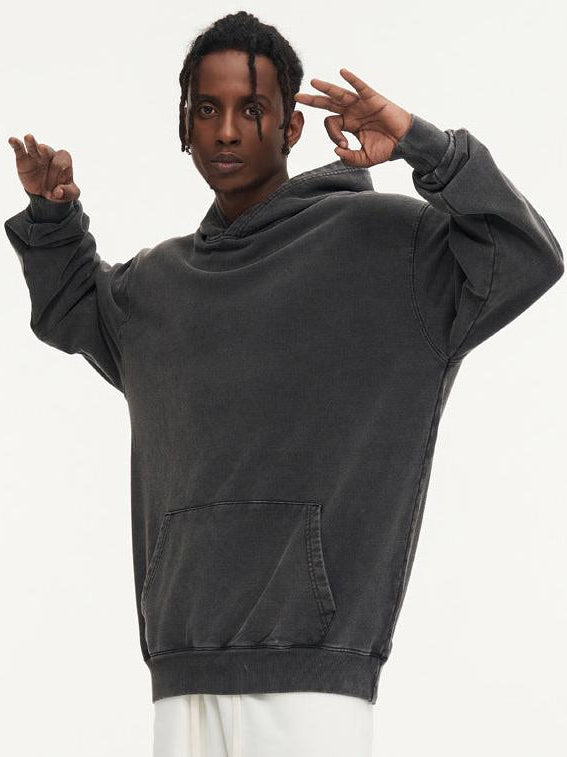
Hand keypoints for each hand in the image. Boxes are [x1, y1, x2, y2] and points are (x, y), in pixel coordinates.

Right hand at [7, 133, 80, 201]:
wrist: (45, 195)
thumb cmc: (61, 190)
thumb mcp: (72, 194)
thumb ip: (69, 192)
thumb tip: (58, 192)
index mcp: (63, 161)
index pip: (61, 163)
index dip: (57, 176)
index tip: (54, 190)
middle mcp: (50, 155)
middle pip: (48, 151)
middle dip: (46, 156)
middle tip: (43, 153)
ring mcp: (36, 156)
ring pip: (34, 146)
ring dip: (32, 142)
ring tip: (29, 137)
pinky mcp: (23, 158)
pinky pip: (19, 149)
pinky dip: (16, 144)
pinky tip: (12, 140)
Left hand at [294, 68, 412, 167]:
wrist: (404, 142)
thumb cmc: (386, 149)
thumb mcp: (364, 159)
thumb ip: (349, 158)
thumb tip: (336, 150)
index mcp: (348, 124)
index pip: (331, 124)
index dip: (333, 135)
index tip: (344, 145)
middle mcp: (352, 111)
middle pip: (328, 103)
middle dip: (313, 100)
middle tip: (297, 96)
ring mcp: (361, 104)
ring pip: (340, 94)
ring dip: (326, 88)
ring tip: (313, 82)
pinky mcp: (373, 99)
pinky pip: (360, 86)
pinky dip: (352, 79)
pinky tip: (342, 72)